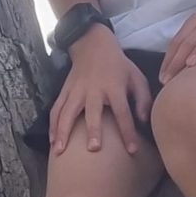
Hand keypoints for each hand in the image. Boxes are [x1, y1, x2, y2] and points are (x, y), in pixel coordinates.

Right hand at [49, 25, 151, 156]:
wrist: (94, 45)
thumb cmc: (119, 66)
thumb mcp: (136, 77)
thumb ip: (143, 99)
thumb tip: (144, 121)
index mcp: (114, 87)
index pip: (123, 112)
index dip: (128, 131)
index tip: (132, 150)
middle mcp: (94, 90)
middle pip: (93, 112)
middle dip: (93, 130)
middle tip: (93, 149)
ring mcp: (76, 90)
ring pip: (67, 112)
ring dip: (63, 131)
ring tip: (59, 151)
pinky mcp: (65, 90)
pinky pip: (56, 109)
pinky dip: (52, 125)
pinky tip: (52, 141)